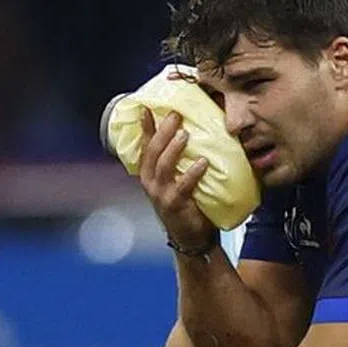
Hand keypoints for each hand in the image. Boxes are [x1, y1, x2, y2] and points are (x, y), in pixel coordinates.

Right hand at [138, 108, 216, 251]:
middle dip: (162, 131)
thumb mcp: (178, 180)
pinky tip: (202, 162)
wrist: (192, 238)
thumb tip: (195, 132)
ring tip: (185, 134)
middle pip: (153, 152)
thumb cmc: (188, 204)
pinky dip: (192, 173)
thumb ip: (181, 161)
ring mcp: (161, 195)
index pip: (145, 146)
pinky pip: (183, 187)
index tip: (146, 108)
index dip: (145, 127)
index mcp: (150, 174)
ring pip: (163, 166)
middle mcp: (151, 183)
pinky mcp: (175, 205)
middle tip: (175, 114)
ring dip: (173, 148)